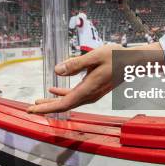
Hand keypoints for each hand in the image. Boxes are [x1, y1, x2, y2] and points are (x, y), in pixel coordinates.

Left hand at [27, 43, 164, 113]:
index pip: (63, 104)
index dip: (46, 107)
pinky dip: (63, 93)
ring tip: (39, 100)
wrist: (134, 62)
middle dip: (47, 107)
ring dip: (53, 101)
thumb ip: (75, 64)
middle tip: (30, 108)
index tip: (32, 109)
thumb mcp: (94, 56)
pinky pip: (75, 95)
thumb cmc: (116, 56)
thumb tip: (56, 71)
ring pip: (69, 100)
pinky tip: (54, 88)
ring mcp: (93, 93)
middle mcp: (90, 95)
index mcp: (88, 89)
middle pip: (64, 105)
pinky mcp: (94, 88)